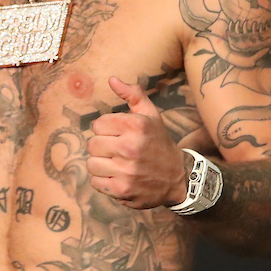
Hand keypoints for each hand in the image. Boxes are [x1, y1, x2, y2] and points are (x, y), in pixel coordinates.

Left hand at [86, 77, 187, 208]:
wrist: (179, 178)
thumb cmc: (159, 142)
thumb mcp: (150, 115)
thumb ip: (132, 94)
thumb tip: (111, 79)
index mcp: (136, 125)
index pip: (98, 124)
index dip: (106, 129)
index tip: (118, 134)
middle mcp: (130, 147)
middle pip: (92, 144)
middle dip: (102, 146)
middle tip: (117, 150)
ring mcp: (126, 171)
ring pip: (91, 164)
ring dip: (101, 164)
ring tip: (116, 164)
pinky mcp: (122, 190)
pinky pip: (95, 182)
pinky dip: (103, 181)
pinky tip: (117, 177)